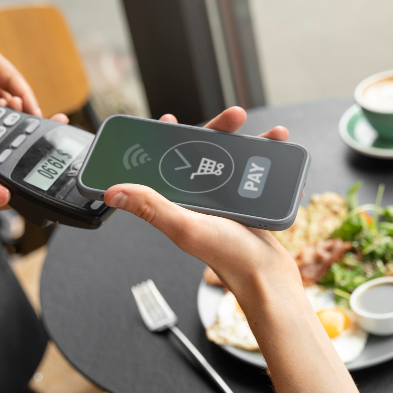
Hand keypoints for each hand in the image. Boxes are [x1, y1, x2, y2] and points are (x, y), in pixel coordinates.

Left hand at [104, 108, 362, 392]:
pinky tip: (281, 151)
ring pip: (233, 160)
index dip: (164, 141)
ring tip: (270, 135)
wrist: (267, 275)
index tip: (168, 119)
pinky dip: (268, 161)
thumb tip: (111, 191)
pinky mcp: (247, 203)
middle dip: (219, 130)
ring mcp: (224, 200)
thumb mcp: (185, 227)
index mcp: (178, 202)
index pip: (165, 163)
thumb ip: (151, 207)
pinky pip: (254, 174)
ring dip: (252, 142)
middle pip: (204, 153)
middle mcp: (199, 199)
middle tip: (234, 117)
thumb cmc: (228, 257)